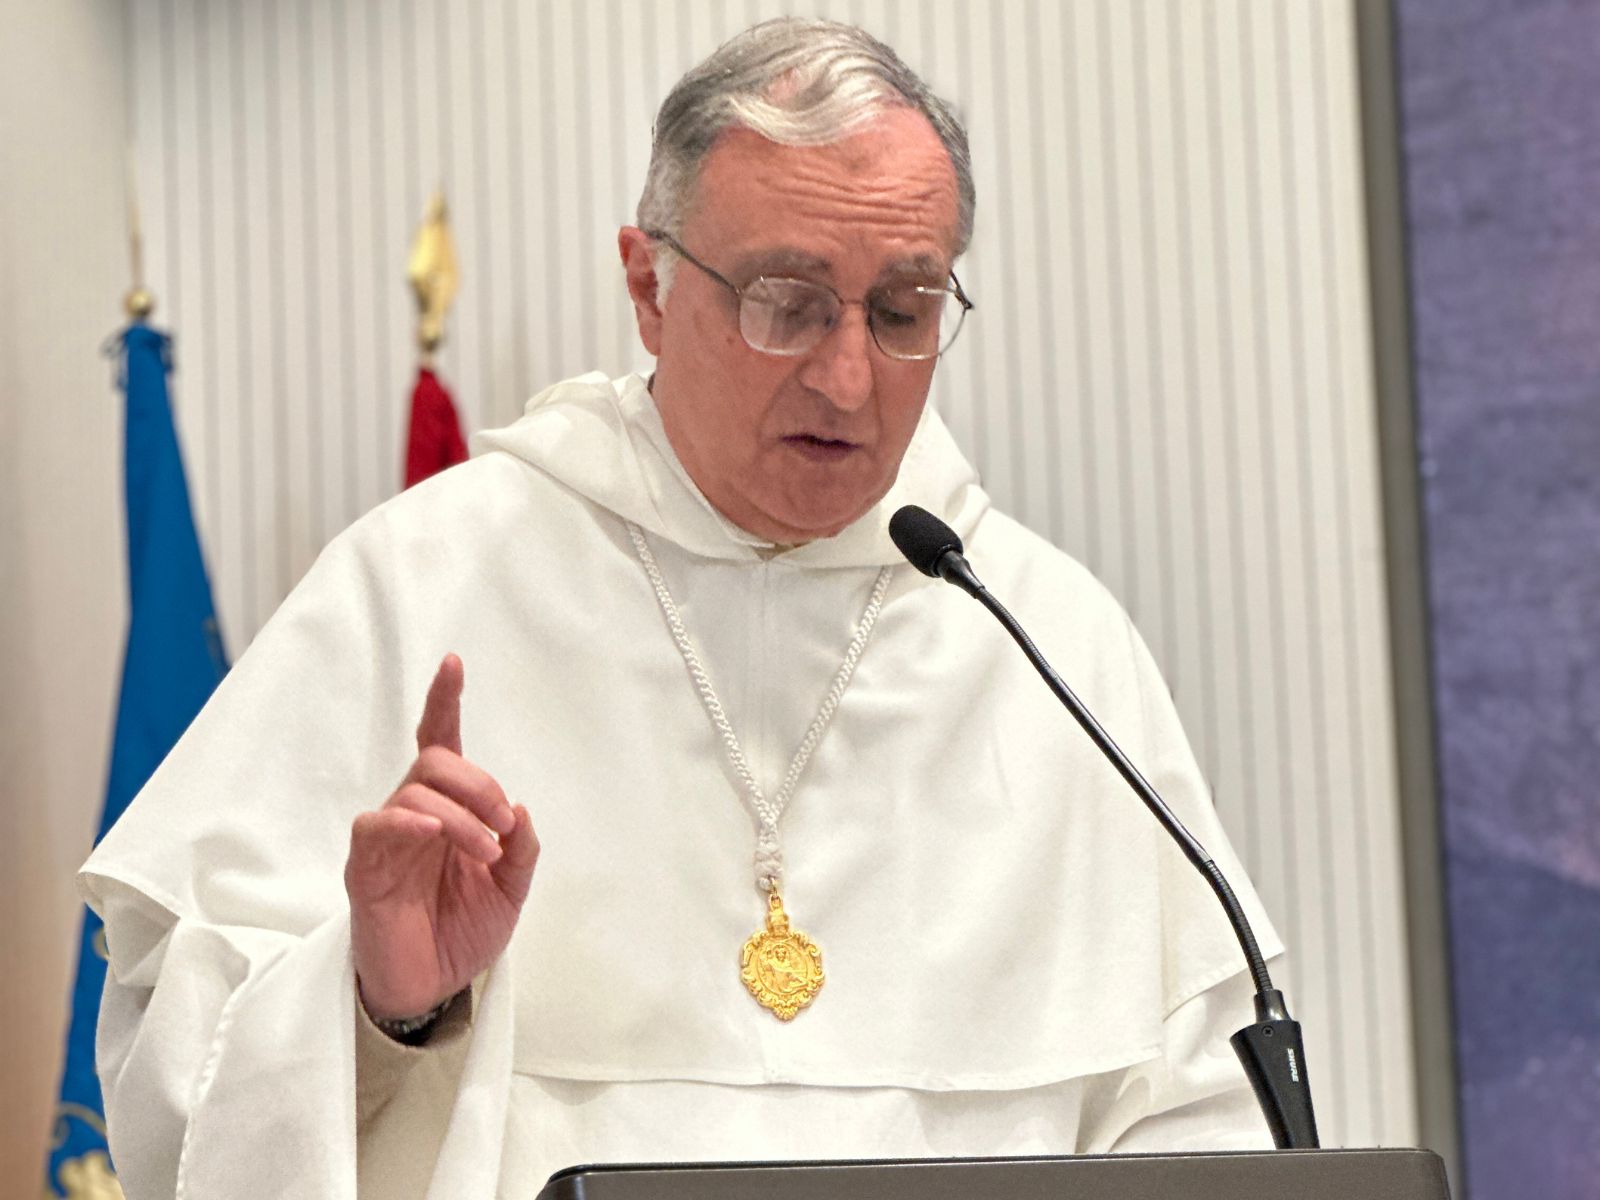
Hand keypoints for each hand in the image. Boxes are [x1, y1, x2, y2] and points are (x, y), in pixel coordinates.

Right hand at [346, 654, 538, 1020]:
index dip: (445, 701)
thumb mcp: (511, 891)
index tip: (453, 662)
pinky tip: (431, 833)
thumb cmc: (462, 933)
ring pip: (415, 791)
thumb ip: (522, 850)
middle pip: (436, 759)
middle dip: (478, 781)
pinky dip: (406, 820)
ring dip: (461, 815)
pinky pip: (375, 826)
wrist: (431, 990)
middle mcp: (415, 815)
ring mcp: (388, 840)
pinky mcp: (365, 869)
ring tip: (485, 853)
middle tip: (503, 824)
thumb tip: (519, 809)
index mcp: (449, 811)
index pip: (442, 743)